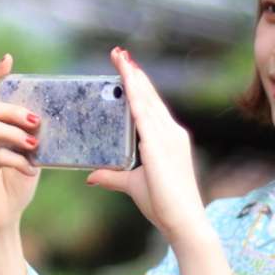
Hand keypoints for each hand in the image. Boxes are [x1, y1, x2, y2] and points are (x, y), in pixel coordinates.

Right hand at [0, 54, 42, 243]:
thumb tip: (61, 121)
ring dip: (14, 133)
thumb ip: (38, 138)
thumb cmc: (15, 185)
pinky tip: (30, 170)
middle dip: (14, 109)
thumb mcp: (31, 156)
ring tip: (34, 145)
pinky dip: (17, 161)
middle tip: (36, 121)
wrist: (0, 219)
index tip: (7, 59)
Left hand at [87, 47, 209, 241]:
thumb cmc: (163, 205)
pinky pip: (144, 114)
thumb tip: (91, 176)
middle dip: (133, 73)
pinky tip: (126, 82)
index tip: (126, 66)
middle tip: (119, 52)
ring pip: (146, 99)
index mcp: (167, 138)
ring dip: (133, 77)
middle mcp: (171, 133)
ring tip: (120, 58)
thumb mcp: (132, 185)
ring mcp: (168, 137)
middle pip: (148, 95)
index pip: (150, 105)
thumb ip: (112, 177)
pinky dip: (135, 96)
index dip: (138, 84)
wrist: (182, 221)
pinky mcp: (160, 145)